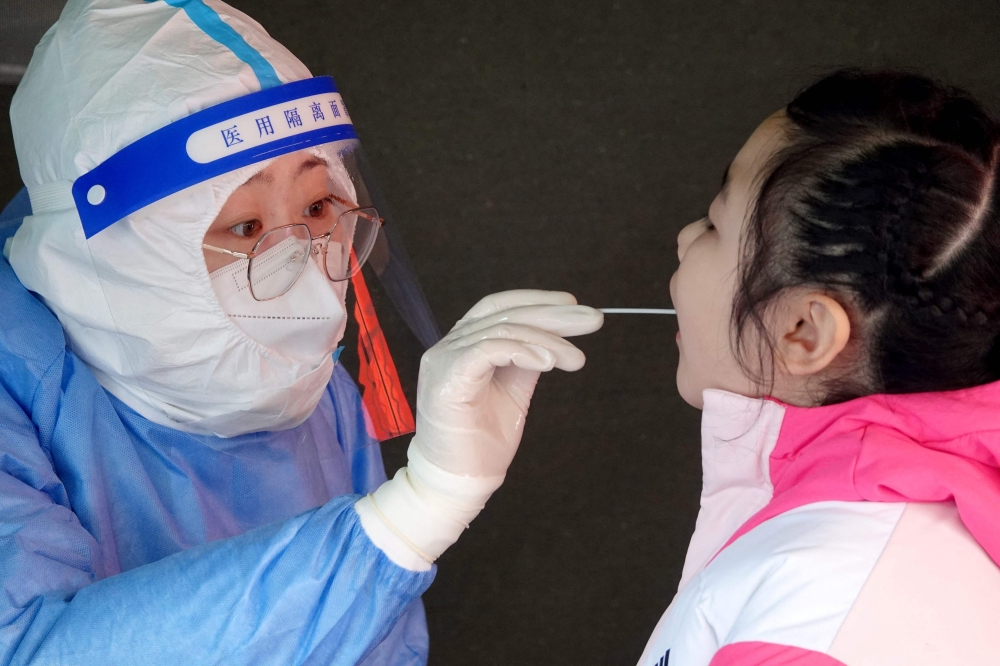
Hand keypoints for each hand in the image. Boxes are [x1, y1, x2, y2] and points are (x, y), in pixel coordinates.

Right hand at [356, 290, 602, 569]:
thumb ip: (527, 360)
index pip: (499, 307)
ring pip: (502, 331)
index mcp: (463, 345)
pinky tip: (548, 362)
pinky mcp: (447, 380)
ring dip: (547, 341)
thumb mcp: (514, 391)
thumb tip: (555, 339)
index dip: (537, 300)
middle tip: (593, 319)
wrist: (458, 483)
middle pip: (505, 315)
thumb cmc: (482, 442)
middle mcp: (449, 346)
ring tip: (576, 358)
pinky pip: (487, 350)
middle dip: (553, 315)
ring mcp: (444, 360)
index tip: (575, 305)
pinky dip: (522, 351)